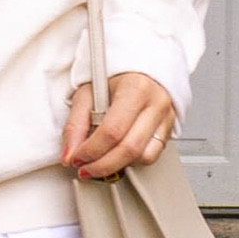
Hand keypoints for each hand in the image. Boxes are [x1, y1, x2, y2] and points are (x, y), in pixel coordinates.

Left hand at [61, 71, 175, 179]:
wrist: (137, 69)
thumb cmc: (114, 77)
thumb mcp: (88, 93)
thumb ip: (76, 124)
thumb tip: (70, 153)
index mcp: (135, 88)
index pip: (113, 131)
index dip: (91, 150)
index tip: (77, 158)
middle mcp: (156, 103)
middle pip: (130, 149)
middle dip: (103, 165)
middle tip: (85, 168)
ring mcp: (166, 117)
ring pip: (145, 156)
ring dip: (119, 165)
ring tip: (101, 160)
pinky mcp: (168, 128)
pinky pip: (153, 154)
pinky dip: (133, 160)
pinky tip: (118, 154)